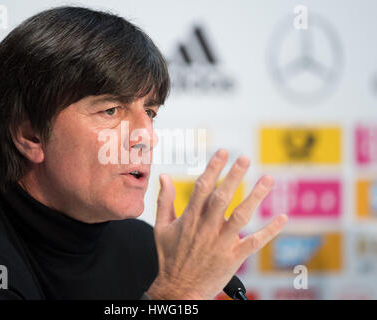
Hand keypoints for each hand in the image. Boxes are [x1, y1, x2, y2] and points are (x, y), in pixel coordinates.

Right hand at [147, 149, 287, 298]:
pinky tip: (282, 218)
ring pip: (241, 216)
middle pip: (223, 198)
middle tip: (245, 158)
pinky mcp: (232, 258)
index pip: (202, 187)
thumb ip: (164, 200)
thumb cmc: (169, 257)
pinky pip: (254, 242)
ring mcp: (220, 243)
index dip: (214, 168)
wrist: (178, 289)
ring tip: (268, 179)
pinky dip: (269, 230)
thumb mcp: (161, 227)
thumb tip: (164, 176)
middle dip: (234, 176)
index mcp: (189, 218)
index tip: (223, 152)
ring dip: (256, 197)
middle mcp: (206, 228)